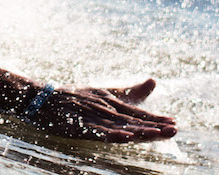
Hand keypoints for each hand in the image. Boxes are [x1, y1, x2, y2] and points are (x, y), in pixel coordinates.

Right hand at [24, 79, 176, 142]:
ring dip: (137, 131)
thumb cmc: (76, 96)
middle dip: (153, 125)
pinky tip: (122, 138)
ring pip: (118, 126)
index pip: (137, 112)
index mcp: (111, 102)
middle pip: (132, 120)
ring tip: (155, 134)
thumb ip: (129, 91)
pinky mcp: (79, 126)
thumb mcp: (104, 91)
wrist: (43, 98)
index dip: (156, 118)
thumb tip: (154, 80)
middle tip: (173, 129)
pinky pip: (96, 131)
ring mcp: (92, 117)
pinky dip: (109, 134)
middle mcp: (104, 109)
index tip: (174, 122)